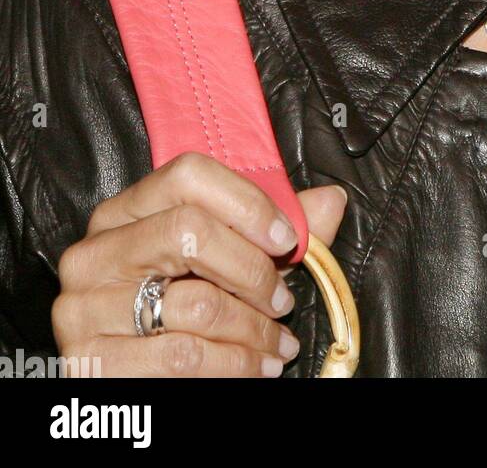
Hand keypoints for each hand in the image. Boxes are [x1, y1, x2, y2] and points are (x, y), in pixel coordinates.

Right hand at [51, 152, 347, 376]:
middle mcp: (97, 250)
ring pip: (194, 305)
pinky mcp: (87, 360)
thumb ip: (272, 231)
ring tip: (278, 345)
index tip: (286, 238)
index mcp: (125, 211)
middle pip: (190, 231)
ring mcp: (85, 304)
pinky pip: (181, 358)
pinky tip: (255, 368)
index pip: (188, 175)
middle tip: (282, 301)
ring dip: (253, 331)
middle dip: (253, 271)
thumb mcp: (220, 261)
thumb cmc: (176, 307)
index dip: (246, 203)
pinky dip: (233, 366)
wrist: (121, 382)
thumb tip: (331, 200)